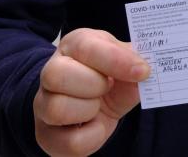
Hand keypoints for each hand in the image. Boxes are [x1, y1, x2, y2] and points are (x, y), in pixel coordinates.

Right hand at [33, 28, 149, 156]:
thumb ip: (134, 62)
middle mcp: (51, 72)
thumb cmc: (108, 79)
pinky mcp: (48, 136)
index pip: (85, 47)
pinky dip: (93, 137)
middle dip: (94, 84)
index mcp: (73, 46)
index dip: (115, 60)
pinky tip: (95, 125)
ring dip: (90, 110)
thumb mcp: (124, 64)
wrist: (93, 108)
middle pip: (57, 75)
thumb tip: (144, 68)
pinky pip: (70, 142)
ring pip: (57, 109)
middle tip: (109, 87)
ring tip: (98, 106)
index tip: (142, 71)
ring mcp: (43, 105)